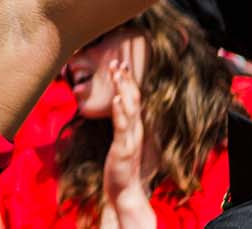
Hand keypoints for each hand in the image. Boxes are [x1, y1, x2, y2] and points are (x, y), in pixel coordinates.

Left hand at [100, 51, 153, 224]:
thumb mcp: (120, 142)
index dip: (127, 82)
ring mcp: (131, 138)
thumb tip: (115, 112)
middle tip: (118, 61)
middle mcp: (136, 130)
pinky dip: (120, 110)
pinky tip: (116, 98)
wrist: (125, 191)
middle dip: (125, 80)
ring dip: (122, 89)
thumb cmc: (121, 167)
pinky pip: (122, 126)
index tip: (121, 64)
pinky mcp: (124, 148)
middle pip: (132, 100)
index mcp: (134, 128)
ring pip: (129, 108)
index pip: (132, 100)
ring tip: (116, 72)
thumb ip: (120, 127)